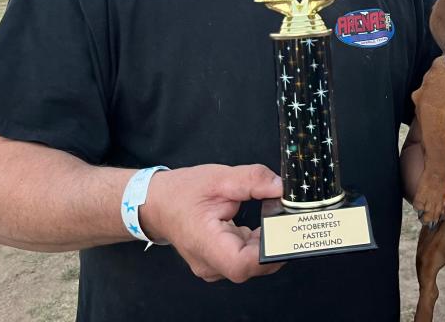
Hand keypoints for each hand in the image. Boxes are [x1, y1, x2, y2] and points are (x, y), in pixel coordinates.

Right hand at [141, 164, 284, 282]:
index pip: (242, 264)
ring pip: (252, 263)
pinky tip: (262, 223)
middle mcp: (210, 263)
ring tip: (273, 215)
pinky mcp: (220, 262)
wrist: (157, 204)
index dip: (268, 250)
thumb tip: (280, 187)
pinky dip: (259, 242)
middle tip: (286, 215)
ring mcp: (215, 267)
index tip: (283, 227)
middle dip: (275, 241)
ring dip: (269, 241)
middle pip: (253, 265)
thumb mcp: (219, 177)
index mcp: (205, 244)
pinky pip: (246, 258)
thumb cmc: (182, 192)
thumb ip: (252, 180)